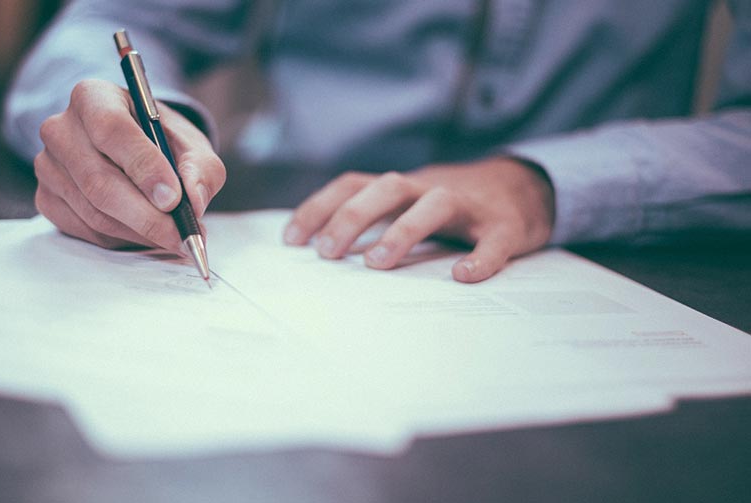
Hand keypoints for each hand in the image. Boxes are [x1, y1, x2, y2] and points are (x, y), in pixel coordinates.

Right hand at [34, 79, 224, 250]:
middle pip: (99, 181)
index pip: (112, 130)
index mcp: (93, 97)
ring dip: (139, 232)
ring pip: (94, 212)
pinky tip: (145, 233)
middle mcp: (61, 128)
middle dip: (147, 216)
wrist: (132, 150)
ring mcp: (48, 166)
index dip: (144, 167)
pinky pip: (86, 230)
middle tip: (182, 234)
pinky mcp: (46, 198)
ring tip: (173, 237)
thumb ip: (201, 168)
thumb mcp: (191, 144)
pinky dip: (122, 239)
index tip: (173, 199)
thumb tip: (194, 201)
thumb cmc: (160, 141)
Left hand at [283, 157, 554, 281]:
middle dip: (352, 217)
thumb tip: (321, 253)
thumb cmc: (452, 206)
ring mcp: (469, 205)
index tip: (291, 240)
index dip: (320, 207)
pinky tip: (463, 276)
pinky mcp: (505, 226)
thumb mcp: (408, 205)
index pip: (353, 185)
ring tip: (377, 263)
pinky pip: (493, 240)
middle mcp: (430, 188)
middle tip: (327, 253)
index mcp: (402, 187)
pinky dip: (480, 257)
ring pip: (435, 204)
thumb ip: (373, 220)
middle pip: (387, 188)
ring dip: (403, 230)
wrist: (524, 188)